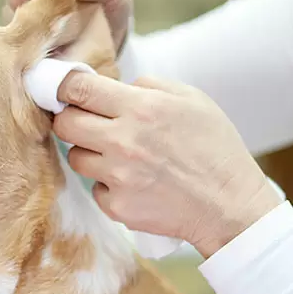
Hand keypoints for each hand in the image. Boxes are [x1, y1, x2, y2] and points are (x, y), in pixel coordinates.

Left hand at [53, 71, 282, 258]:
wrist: (230, 205)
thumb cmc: (215, 148)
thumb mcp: (192, 99)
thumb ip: (149, 86)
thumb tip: (117, 87)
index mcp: (141, 108)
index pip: (78, 89)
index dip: (63, 87)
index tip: (63, 91)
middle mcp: (123, 142)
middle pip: (65, 125)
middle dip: (71, 120)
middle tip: (88, 124)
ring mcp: (118, 177)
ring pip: (76, 158)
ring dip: (90, 153)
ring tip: (120, 156)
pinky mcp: (117, 207)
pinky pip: (95, 189)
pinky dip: (109, 185)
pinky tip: (135, 183)